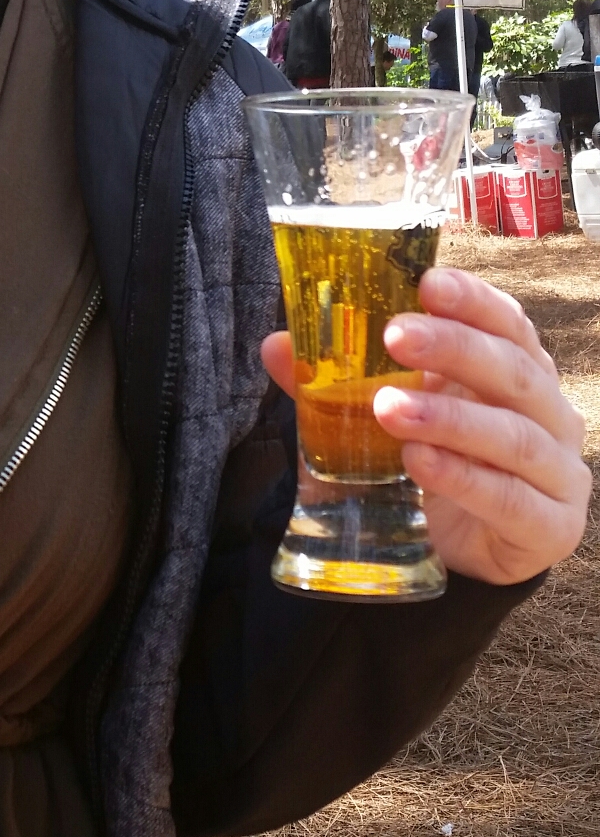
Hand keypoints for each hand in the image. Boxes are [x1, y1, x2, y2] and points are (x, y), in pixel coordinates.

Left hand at [261, 265, 590, 586]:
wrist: (460, 556)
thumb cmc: (429, 468)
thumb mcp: (381, 421)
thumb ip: (337, 385)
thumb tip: (278, 345)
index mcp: (519, 374)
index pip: (508, 324)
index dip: (473, 300)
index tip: (427, 281)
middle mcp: (550, 415)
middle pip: (514, 371)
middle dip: (454, 348)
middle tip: (395, 336)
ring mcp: (559, 473)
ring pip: (513, 435)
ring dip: (449, 418)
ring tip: (388, 408)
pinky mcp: (552, 528)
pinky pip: (511, 499)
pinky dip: (464, 478)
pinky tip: (420, 463)